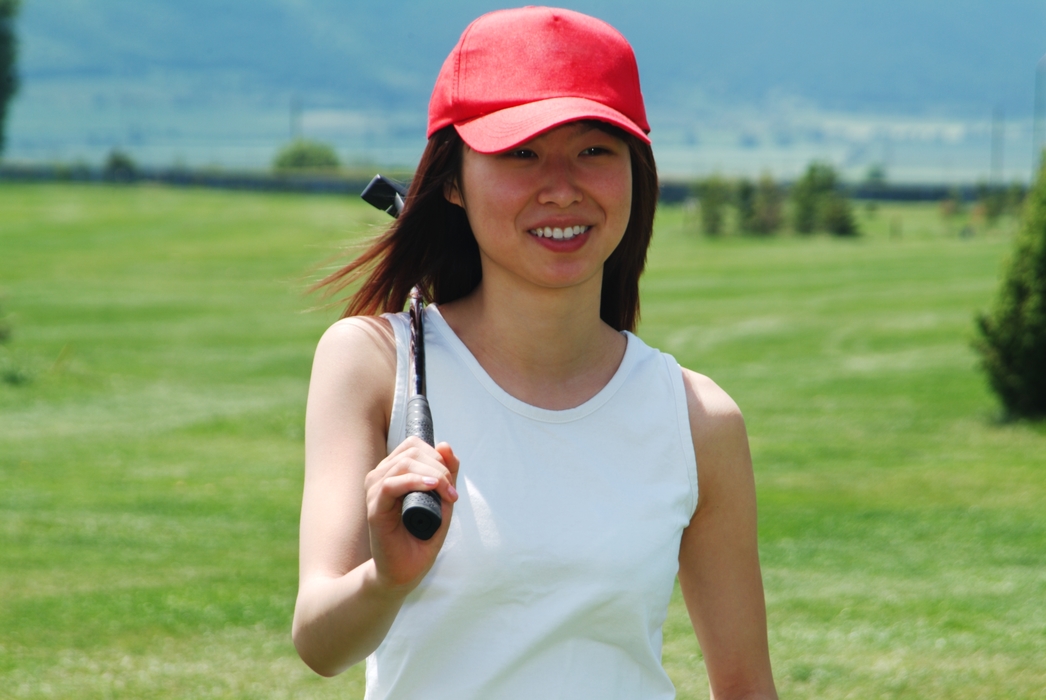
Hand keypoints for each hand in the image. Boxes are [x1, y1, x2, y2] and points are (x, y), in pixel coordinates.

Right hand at [364, 438, 458, 591]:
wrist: (406, 571)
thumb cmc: (422, 537)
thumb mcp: (442, 501)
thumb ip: (447, 474)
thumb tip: (445, 444)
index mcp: (393, 473)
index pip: (413, 445)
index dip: (436, 455)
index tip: (451, 481)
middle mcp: (380, 478)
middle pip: (412, 452)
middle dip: (439, 467)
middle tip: (452, 492)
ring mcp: (375, 492)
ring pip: (404, 464)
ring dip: (433, 475)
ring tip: (447, 494)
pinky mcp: (375, 509)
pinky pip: (390, 484)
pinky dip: (414, 482)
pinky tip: (432, 488)